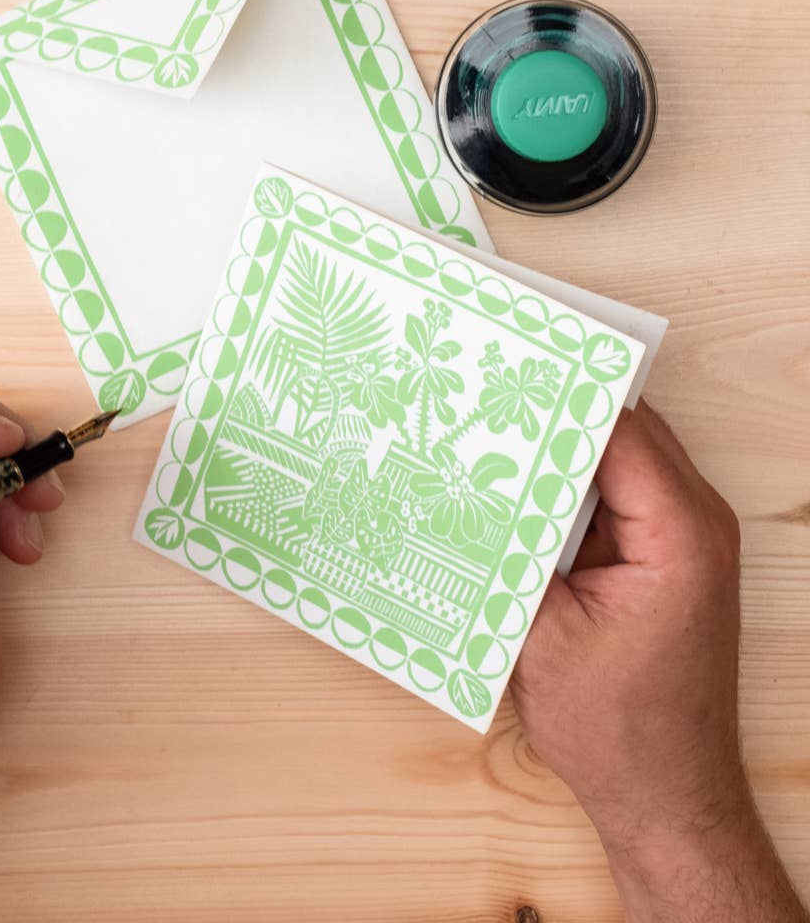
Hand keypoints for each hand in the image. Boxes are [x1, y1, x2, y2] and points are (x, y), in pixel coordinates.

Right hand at [511, 400, 806, 921]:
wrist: (663, 795)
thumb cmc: (615, 728)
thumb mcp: (540, 631)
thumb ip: (511, 545)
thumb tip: (469, 478)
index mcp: (679, 534)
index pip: (617, 429)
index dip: (554, 396)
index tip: (496, 369)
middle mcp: (695, 522)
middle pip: (622, 431)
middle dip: (553, 409)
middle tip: (481, 390)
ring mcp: (683, 537)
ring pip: (616, 457)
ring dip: (558, 445)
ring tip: (487, 430)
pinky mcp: (662, 555)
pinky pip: (614, 493)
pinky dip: (568, 483)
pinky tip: (514, 485)